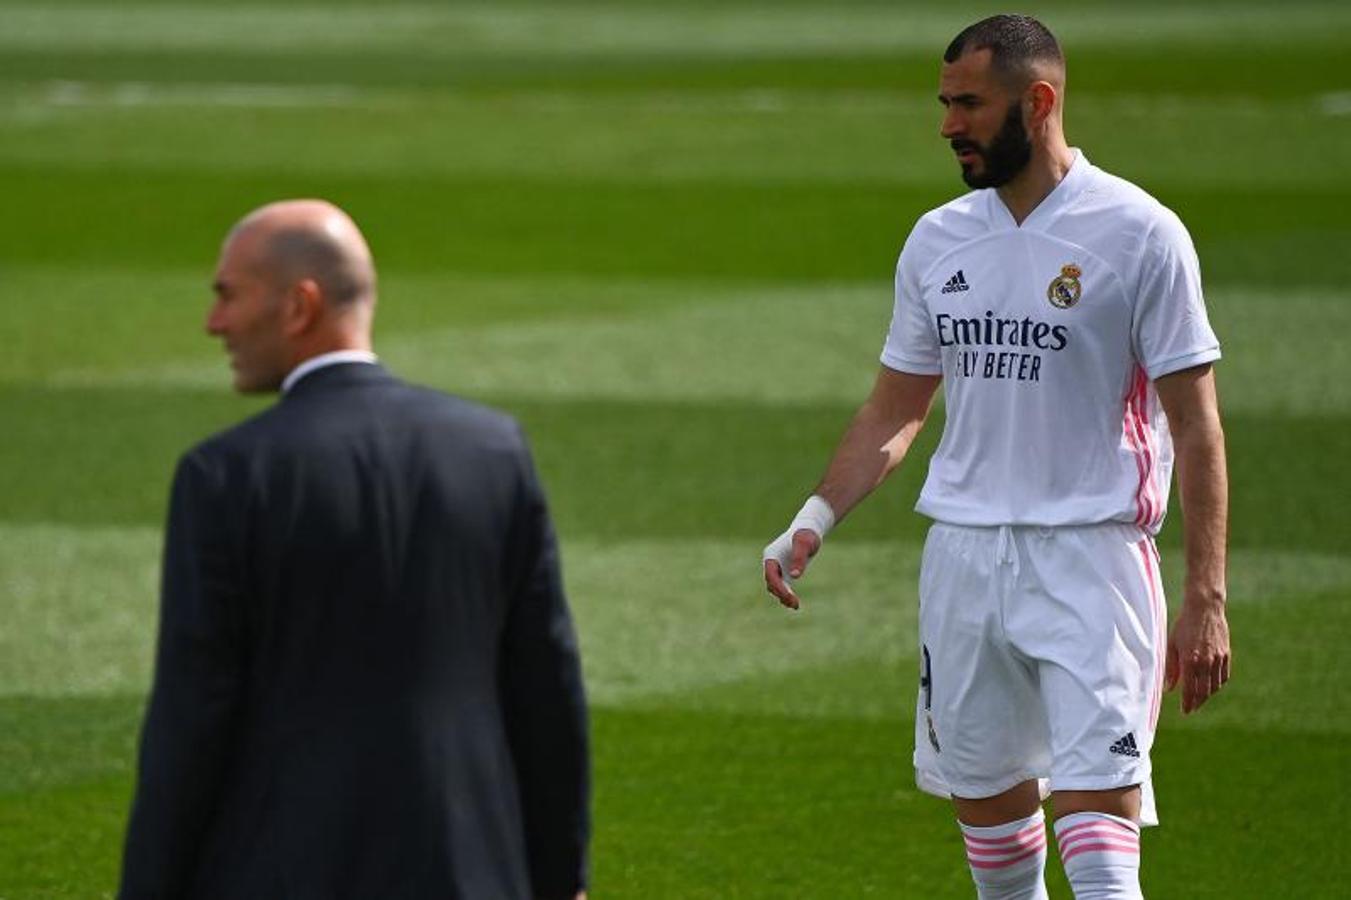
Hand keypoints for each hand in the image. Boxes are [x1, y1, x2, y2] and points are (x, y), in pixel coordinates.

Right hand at [762, 528, 821, 610]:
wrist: (809, 530)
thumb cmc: (807, 535)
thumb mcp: (805, 544)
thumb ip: (799, 558)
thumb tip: (794, 576)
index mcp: (771, 554)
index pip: (770, 574)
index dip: (778, 586)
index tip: (789, 595)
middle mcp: (770, 562)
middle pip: (771, 583)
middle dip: (781, 594)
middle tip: (795, 604)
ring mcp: (776, 567)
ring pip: (775, 587)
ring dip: (783, 597)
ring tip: (795, 605)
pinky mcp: (783, 571)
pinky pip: (781, 586)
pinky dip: (786, 594)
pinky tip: (795, 603)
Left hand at [1164, 600, 1230, 714]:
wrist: (1205, 608)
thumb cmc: (1183, 625)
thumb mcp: (1172, 644)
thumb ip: (1170, 667)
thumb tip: (1168, 688)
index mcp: (1190, 660)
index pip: (1190, 689)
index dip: (1188, 702)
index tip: (1185, 711)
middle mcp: (1206, 662)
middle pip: (1204, 691)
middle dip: (1197, 703)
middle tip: (1192, 709)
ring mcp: (1218, 659)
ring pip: (1215, 686)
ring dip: (1207, 695)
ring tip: (1199, 699)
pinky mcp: (1226, 654)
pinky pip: (1224, 676)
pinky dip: (1217, 685)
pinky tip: (1211, 687)